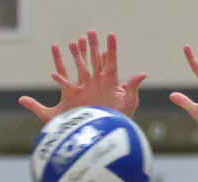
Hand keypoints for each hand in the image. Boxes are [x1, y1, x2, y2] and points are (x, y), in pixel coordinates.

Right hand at [19, 30, 146, 123]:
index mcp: (111, 81)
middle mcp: (98, 82)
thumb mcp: (128, 102)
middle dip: (92, 45)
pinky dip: (60, 81)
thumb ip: (132, 86)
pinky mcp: (77, 98)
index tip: (110, 34)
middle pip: (95, 59)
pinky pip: (67, 86)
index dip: (111, 48)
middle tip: (90, 31)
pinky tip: (54, 74)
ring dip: (76, 56)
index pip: (111, 61)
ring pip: (81, 67)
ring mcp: (87, 88)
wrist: (106, 134)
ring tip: (71, 43)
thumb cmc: (120, 119)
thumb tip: (143, 73)